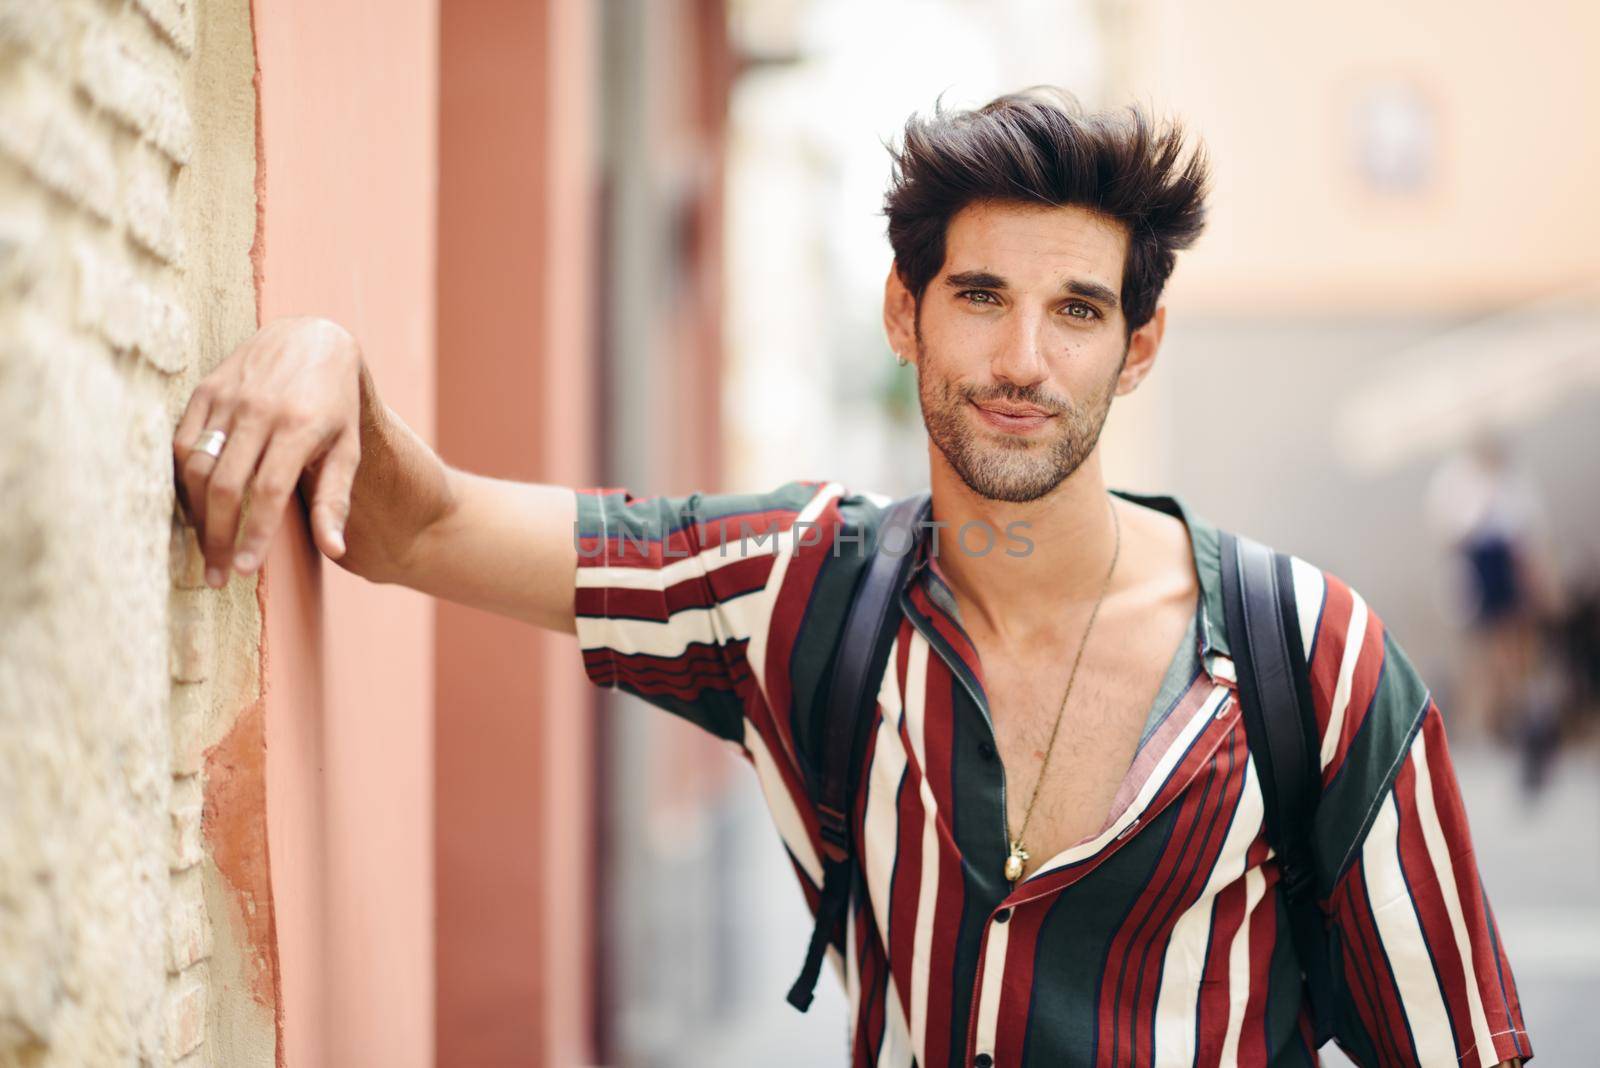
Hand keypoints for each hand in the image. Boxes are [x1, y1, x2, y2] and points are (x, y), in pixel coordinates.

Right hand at [172, 316, 361, 585]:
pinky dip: (183, 480)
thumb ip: (337, 500)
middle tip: (218, 574)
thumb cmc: (335, 403)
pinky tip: (194, 507)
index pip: (269, 493)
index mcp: (299, 427)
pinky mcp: (206, 389)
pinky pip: (183, 443)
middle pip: (227, 486)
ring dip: (197, 515)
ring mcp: (229, 398)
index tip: (244, 571)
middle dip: (219, 536)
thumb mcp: (349, 448)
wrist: (312, 337)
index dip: (254, 535)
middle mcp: (260, 411)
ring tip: (205, 547)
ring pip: (198, 467)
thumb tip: (335, 551)